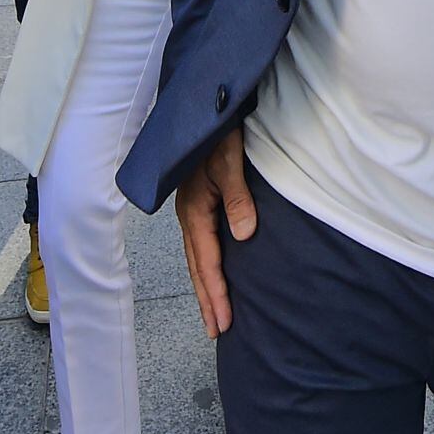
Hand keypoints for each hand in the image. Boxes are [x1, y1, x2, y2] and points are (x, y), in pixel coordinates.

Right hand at [175, 129, 256, 336]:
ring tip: (213, 314)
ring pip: (197, 256)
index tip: (224, 323)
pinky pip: (201, 242)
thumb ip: (237, 198)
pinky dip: (206, 264)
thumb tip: (244, 237)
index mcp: (193, 208)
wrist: (205, 101)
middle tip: (216, 332)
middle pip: (197, 265)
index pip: (205, 261)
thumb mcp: (229, 161)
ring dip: (205, 285)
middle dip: (207, 299)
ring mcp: (191, 207)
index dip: (215, 293)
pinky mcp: (198, 200)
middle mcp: (188, 213)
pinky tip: (214, 272)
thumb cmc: (218, 129)